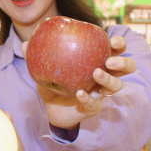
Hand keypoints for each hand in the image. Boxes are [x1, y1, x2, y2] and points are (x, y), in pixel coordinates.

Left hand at [21, 36, 135, 129]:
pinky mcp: (92, 108)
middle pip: (125, 68)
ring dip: (108, 79)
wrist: (51, 109)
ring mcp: (100, 94)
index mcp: (97, 62)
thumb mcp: (45, 69)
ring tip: (96, 73)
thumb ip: (36, 57)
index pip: (115, 50)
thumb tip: (25, 43)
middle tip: (110, 60)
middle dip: (122, 62)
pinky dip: (87, 98)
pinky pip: (93, 104)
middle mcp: (104, 77)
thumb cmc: (53, 84)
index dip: (119, 44)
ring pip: (116, 86)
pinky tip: (79, 93)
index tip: (112, 40)